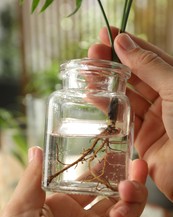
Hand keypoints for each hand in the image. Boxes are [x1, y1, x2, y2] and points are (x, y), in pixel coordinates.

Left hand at [0, 146, 146, 216]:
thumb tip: (37, 150)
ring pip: (125, 207)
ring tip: (132, 179)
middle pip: (111, 192)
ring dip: (133, 191)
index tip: (112, 151)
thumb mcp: (21, 209)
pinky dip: (131, 212)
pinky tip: (122, 206)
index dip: (102, 167)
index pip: (89, 181)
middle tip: (133, 161)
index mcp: (63, 204)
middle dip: (124, 176)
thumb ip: (34, 178)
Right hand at [88, 27, 172, 199]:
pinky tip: (92, 96)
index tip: (108, 33)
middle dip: (113, 62)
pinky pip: (121, 118)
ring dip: (106, 84)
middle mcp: (165, 98)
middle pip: (134, 75)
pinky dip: (106, 107)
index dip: (128, 44)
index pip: (149, 57)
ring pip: (125, 96)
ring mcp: (153, 119)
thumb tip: (123, 42)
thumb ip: (149, 65)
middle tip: (92, 50)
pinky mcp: (141, 138)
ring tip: (87, 71)